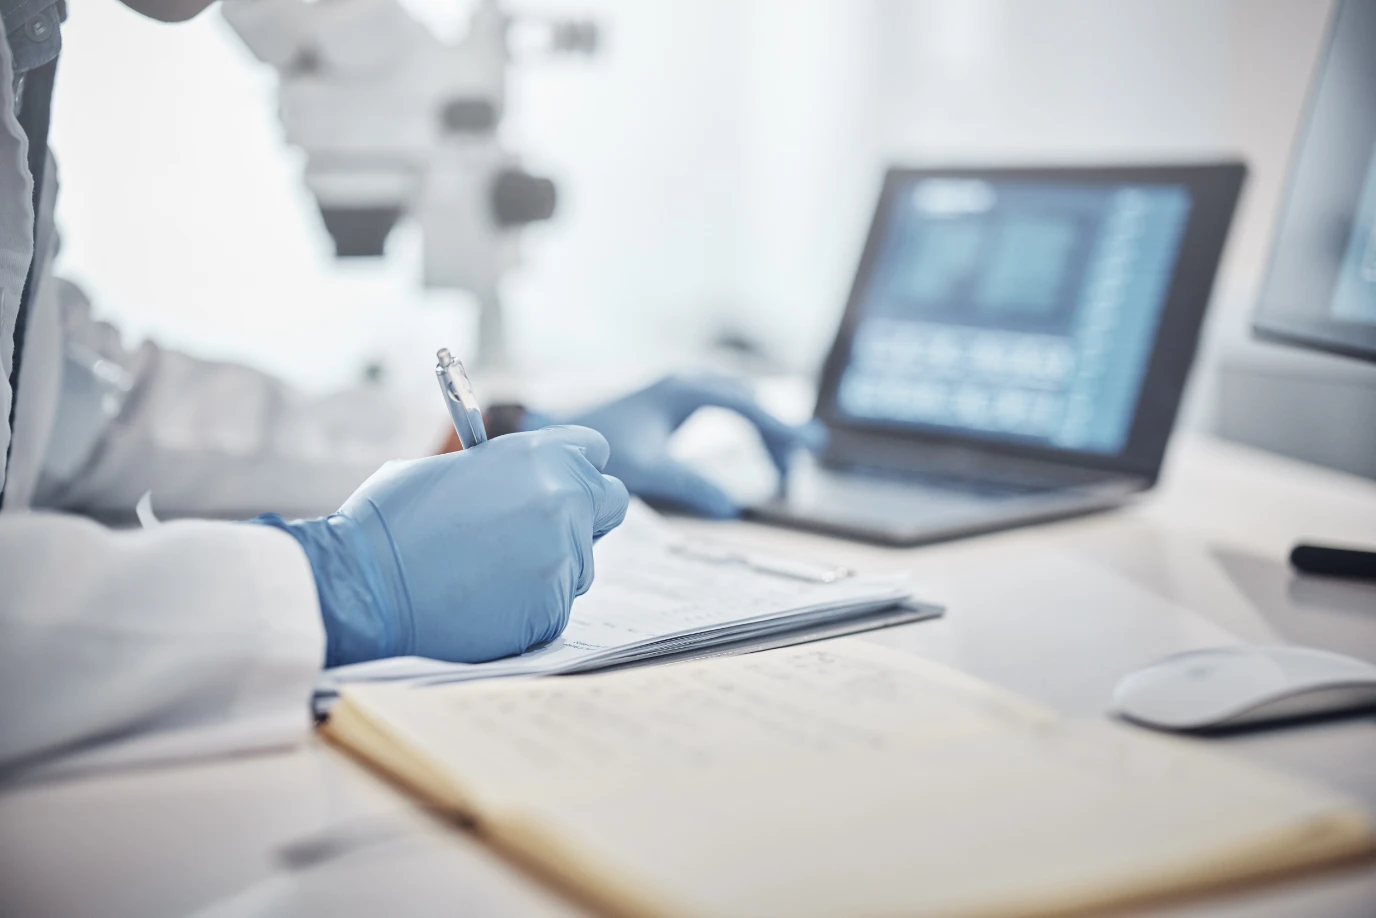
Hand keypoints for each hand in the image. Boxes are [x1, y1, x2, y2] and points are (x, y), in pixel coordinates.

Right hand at [255, 427, 628, 666]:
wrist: (364, 587)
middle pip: (608, 503)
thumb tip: (528, 481)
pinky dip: (529, 607)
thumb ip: (508, 471)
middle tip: (537, 530)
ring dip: (551, 566)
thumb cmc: (391, 522)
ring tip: (487, 571)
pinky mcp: (553, 608)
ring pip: (581, 562)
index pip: (593, 452)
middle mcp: (563, 500)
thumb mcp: (451, 468)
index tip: (557, 483)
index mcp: (538, 454)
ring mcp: (563, 556)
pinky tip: (483, 601)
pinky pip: (556, 604)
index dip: (573, 468)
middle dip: (582, 515)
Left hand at [554, 374, 822, 518]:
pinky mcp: (673, 402)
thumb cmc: (600, 448)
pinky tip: (758, 448)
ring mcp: (679, 389)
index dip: (779, 429)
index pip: (746, 407)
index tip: (807, 449)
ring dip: (763, 429)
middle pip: (748, 402)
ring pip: (738, 403)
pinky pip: (725, 408)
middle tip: (806, 458)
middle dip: (777, 430)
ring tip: (786, 465)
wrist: (557, 431)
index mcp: (684, 391)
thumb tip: (732, 510)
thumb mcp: (647, 471)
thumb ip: (690, 487)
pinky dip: (747, 426)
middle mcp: (686, 383)